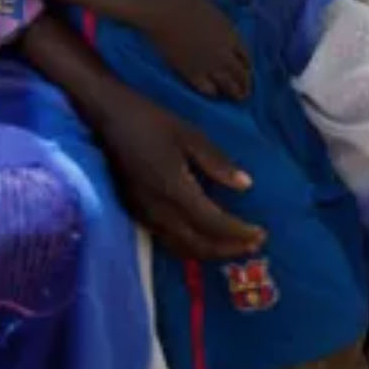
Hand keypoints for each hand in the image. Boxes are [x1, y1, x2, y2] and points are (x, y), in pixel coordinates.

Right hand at [83, 83, 265, 260]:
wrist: (107, 118)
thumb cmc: (151, 121)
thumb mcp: (190, 135)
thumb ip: (217, 163)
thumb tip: (245, 185)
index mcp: (175, 189)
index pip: (213, 223)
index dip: (239, 232)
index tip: (261, 234)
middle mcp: (158, 210)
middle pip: (199, 244)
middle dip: (229, 248)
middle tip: (255, 243)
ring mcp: (144, 215)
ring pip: (182, 247)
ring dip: (211, 251)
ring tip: (235, 245)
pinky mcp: (136, 213)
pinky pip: (167, 240)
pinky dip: (191, 246)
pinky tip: (205, 237)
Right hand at [149, 0, 252, 100]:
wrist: (169, 13)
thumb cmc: (191, 7)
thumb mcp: (218, 16)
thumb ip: (227, 31)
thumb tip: (230, 40)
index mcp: (233, 37)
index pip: (247, 58)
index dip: (248, 67)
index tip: (249, 73)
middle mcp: (225, 55)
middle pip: (240, 74)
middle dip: (245, 84)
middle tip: (247, 93)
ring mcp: (209, 66)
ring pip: (227, 84)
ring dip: (234, 92)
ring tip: (236, 98)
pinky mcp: (192, 73)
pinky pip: (206, 88)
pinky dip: (212, 92)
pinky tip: (214, 94)